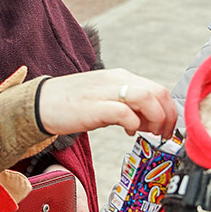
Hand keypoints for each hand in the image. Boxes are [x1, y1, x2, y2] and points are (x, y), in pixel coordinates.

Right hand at [38, 69, 175, 138]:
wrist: (41, 102)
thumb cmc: (73, 104)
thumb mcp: (105, 99)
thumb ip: (127, 106)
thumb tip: (147, 122)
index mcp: (120, 77)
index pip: (157, 89)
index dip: (169, 111)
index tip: (166, 128)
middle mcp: (116, 80)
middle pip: (157, 92)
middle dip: (168, 116)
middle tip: (162, 134)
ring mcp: (105, 92)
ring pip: (146, 98)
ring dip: (156, 119)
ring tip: (150, 133)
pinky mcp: (94, 107)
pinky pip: (124, 112)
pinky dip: (133, 124)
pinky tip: (129, 133)